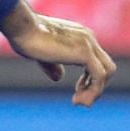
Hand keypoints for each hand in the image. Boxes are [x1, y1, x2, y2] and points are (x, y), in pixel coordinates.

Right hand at [0, 8, 117, 106]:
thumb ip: (53, 65)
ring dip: (96, 92)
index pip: (97, 60)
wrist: (22, 28)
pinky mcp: (84, 53)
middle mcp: (88, 38)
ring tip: (78, 102)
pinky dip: (93, 91)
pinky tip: (78, 100)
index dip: (90, 79)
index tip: (77, 90)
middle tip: (78, 99)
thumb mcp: (42, 55)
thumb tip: (58, 78)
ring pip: (107, 72)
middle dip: (96, 86)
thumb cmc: (26, 37)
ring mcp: (88, 44)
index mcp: (80, 36)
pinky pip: (100, 76)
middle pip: (106, 66)